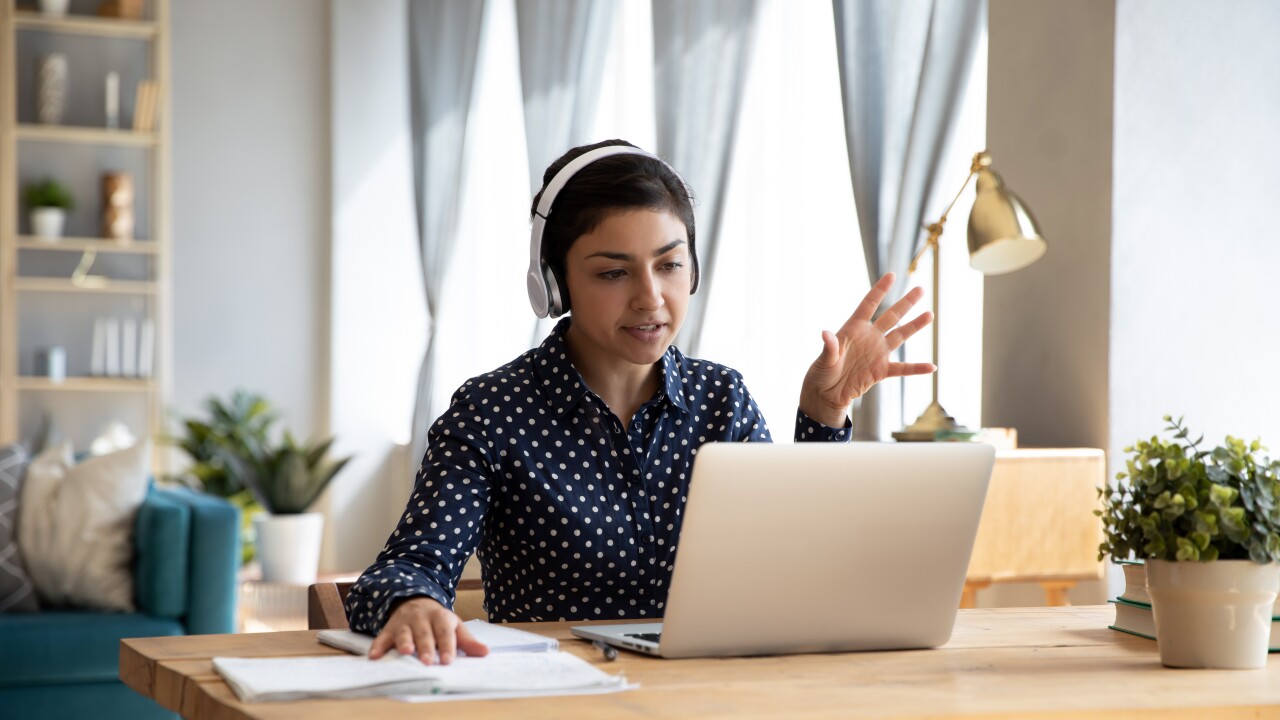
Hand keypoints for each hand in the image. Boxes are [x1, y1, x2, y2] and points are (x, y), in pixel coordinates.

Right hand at [368, 597, 488, 664]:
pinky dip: (378, 646)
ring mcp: (404, 622)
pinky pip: (382, 636)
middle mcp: (422, 618)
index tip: (448, 659)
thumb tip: (485, 653)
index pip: (445, 631)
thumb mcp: (454, 626)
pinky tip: (375, 656)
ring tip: (406, 652)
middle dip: (426, 646)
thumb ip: (467, 641)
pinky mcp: (389, 628)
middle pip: (424, 633)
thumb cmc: (438, 620)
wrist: (415, 600)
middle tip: (428, 661)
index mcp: (441, 617)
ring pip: (404, 632)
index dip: (447, 645)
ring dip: (404, 642)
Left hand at [799, 272, 935, 426]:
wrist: (826, 394)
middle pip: (891, 316)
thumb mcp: (824, 360)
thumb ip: (830, 347)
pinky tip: (931, 367)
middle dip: (906, 303)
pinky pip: (902, 369)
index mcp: (853, 329)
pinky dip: (916, 368)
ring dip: (914, 326)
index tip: (892, 275)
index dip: (880, 290)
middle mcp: (869, 338)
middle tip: (920, 289)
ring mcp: (877, 353)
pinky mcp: (881, 371)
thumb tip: (826, 334)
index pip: (869, 305)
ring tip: (929, 315)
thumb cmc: (821, 373)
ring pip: (900, 336)